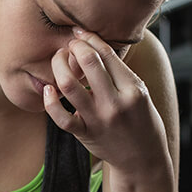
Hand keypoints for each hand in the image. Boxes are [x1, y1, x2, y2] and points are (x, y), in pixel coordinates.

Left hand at [42, 27, 169, 173]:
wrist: (143, 158)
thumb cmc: (141, 120)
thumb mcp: (140, 93)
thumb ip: (120, 73)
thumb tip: (95, 45)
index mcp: (133, 89)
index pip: (107, 54)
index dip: (90, 39)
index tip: (80, 32)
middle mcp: (115, 103)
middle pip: (88, 63)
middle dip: (74, 47)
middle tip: (69, 45)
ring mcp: (99, 119)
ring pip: (69, 86)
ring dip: (59, 67)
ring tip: (58, 60)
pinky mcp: (85, 134)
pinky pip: (61, 117)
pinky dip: (50, 101)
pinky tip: (48, 89)